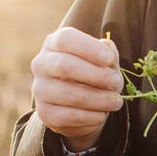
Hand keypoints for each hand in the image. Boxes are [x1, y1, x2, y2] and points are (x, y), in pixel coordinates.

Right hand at [30, 27, 123, 150]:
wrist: (80, 105)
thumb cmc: (93, 74)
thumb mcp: (102, 60)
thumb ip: (107, 52)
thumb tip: (108, 49)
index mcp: (54, 44)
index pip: (65, 39)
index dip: (89, 48)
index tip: (109, 59)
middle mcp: (41, 64)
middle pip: (65, 65)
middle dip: (97, 75)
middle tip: (116, 83)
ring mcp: (40, 89)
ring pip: (71, 94)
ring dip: (100, 99)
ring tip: (116, 101)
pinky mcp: (45, 113)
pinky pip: (70, 116)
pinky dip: (92, 116)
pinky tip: (102, 115)